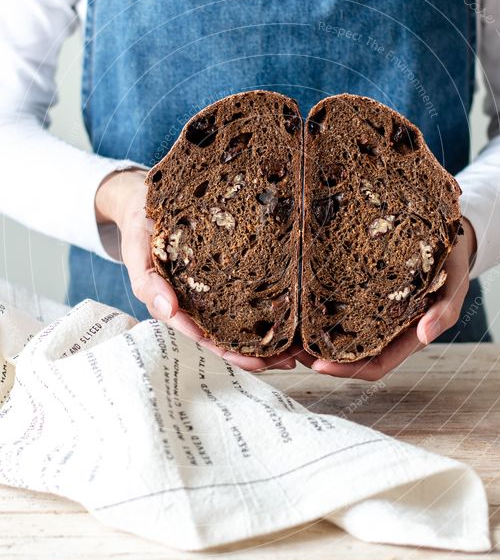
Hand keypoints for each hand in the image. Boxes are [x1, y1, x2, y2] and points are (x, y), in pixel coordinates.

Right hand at [95, 169, 296, 371]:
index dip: (231, 353)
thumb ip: (148, 283)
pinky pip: (251, 289)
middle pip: (232, 335)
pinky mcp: (228, 267)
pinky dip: (272, 303)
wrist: (145, 198)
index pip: (206, 337)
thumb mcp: (138, 251)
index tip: (258, 362)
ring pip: (245, 318)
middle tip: (290, 361)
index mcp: (177, 305)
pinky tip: (296, 311)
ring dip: (272, 334)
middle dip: (261, 351)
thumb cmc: (141, 227)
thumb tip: (170, 311)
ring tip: (302, 346)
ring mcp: (214, 287)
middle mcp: (199, 301)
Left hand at [295, 218, 476, 380]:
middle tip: (288, 350)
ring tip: (285, 330)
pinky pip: (337, 305)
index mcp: (406, 335)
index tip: (318, 365)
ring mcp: (372, 310)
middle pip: (350, 355)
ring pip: (339, 333)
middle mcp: (385, 328)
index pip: (375, 365)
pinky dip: (318, 309)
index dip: (347, 371)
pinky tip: (298, 302)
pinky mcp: (361, 289)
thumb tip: (425, 336)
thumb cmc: (452, 260)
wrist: (448, 231)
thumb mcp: (455, 283)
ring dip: (313, 337)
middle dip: (320, 357)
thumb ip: (444, 311)